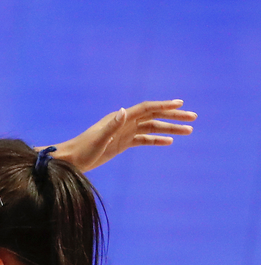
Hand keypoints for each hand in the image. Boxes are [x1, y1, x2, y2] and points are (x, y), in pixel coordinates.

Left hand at [50, 100, 195, 172]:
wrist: (70, 160)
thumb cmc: (82, 150)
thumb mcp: (98, 139)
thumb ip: (112, 126)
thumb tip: (124, 110)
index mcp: (120, 118)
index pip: (147, 108)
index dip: (164, 105)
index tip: (181, 103)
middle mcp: (124, 122)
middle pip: (154, 115)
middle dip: (174, 115)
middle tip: (193, 117)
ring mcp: (124, 133)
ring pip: (152, 127)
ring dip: (170, 128)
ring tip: (189, 131)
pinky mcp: (122, 143)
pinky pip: (143, 139)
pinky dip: (156, 139)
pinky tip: (169, 141)